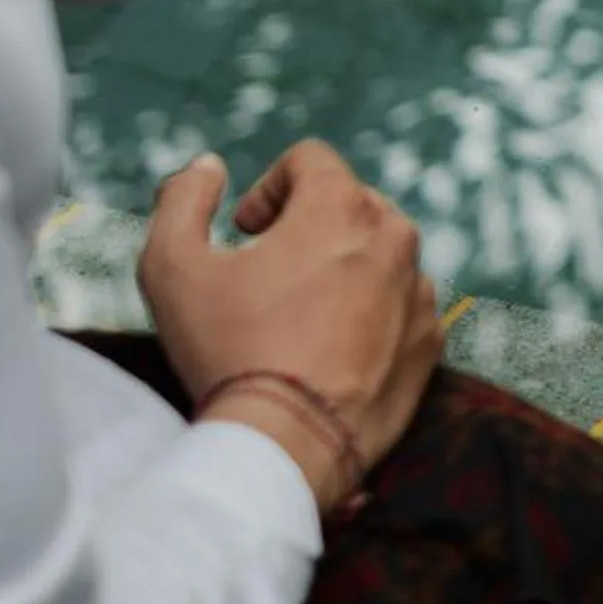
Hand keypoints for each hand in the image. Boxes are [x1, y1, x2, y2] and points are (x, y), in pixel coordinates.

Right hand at [139, 144, 440, 512]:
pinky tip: (330, 352)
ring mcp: (419, 290)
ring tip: (298, 318)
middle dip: (308, 226)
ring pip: (380, 255)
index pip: (310, 160)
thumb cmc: (229, 350)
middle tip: (267, 277)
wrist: (287, 444)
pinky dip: (371, 315)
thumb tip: (208, 166)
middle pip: (350, 204)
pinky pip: (401, 305)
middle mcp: (394, 236)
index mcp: (341, 206)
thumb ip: (182, 199)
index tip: (246, 233)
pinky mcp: (430, 340)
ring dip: (342, 270)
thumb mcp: (172, 268)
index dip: (269, 187)